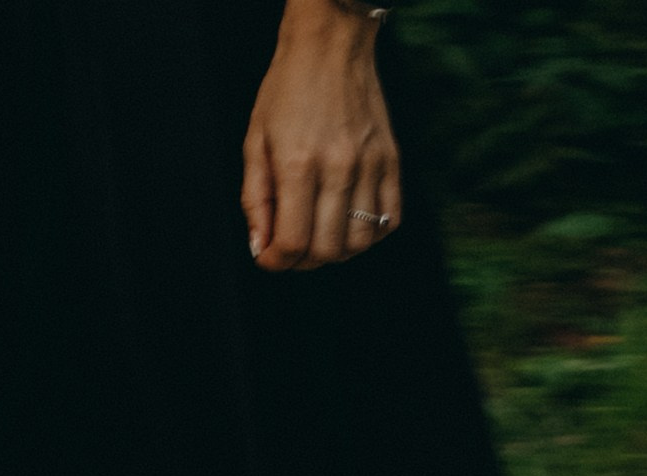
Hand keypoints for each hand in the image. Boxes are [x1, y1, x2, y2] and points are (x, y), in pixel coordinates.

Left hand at [244, 1, 402, 273]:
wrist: (330, 43)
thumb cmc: (287, 90)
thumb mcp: (255, 140)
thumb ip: (255, 199)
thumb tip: (261, 248)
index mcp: (298, 163)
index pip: (292, 242)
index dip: (277, 261)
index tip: (270, 255)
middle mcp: (337, 167)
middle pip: (326, 250)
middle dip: (303, 260)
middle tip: (293, 245)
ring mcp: (369, 164)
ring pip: (359, 243)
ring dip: (337, 250)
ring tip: (321, 233)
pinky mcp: (391, 160)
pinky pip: (390, 220)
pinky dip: (371, 233)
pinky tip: (351, 220)